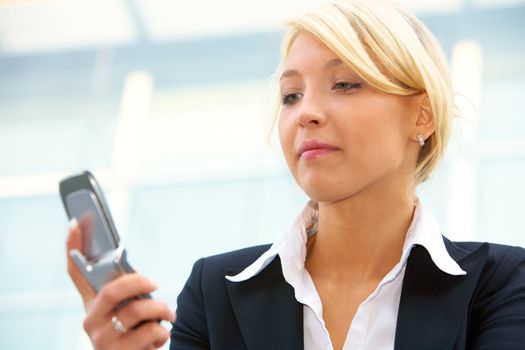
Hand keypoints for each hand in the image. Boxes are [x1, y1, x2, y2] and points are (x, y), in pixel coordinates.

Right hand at [66, 219, 174, 349]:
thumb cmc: (135, 333)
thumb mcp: (129, 311)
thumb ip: (129, 294)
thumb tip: (141, 278)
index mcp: (92, 304)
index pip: (76, 272)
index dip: (74, 247)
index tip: (77, 221)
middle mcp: (91, 321)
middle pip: (110, 290)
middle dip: (138, 281)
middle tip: (155, 282)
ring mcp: (102, 340)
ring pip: (136, 311)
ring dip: (161, 310)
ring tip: (169, 315)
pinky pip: (149, 333)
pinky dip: (162, 333)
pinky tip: (160, 336)